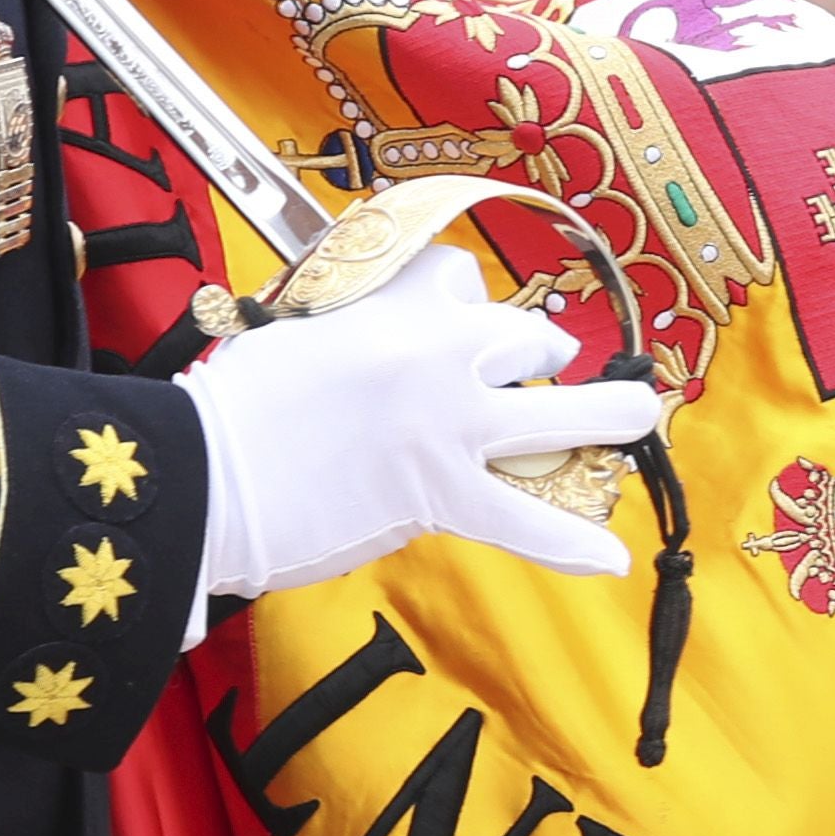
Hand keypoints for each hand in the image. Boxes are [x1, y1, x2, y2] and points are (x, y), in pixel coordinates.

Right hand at [185, 247, 663, 599]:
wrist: (198, 474)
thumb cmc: (230, 408)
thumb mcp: (292, 332)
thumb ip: (351, 333)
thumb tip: (375, 351)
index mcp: (389, 303)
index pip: (459, 277)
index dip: (468, 301)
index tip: (462, 319)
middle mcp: (435, 352)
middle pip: (527, 338)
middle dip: (540, 356)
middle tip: (539, 373)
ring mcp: (448, 424)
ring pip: (561, 416)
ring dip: (609, 418)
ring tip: (637, 421)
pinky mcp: (442, 493)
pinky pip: (526, 521)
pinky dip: (570, 544)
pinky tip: (611, 559)